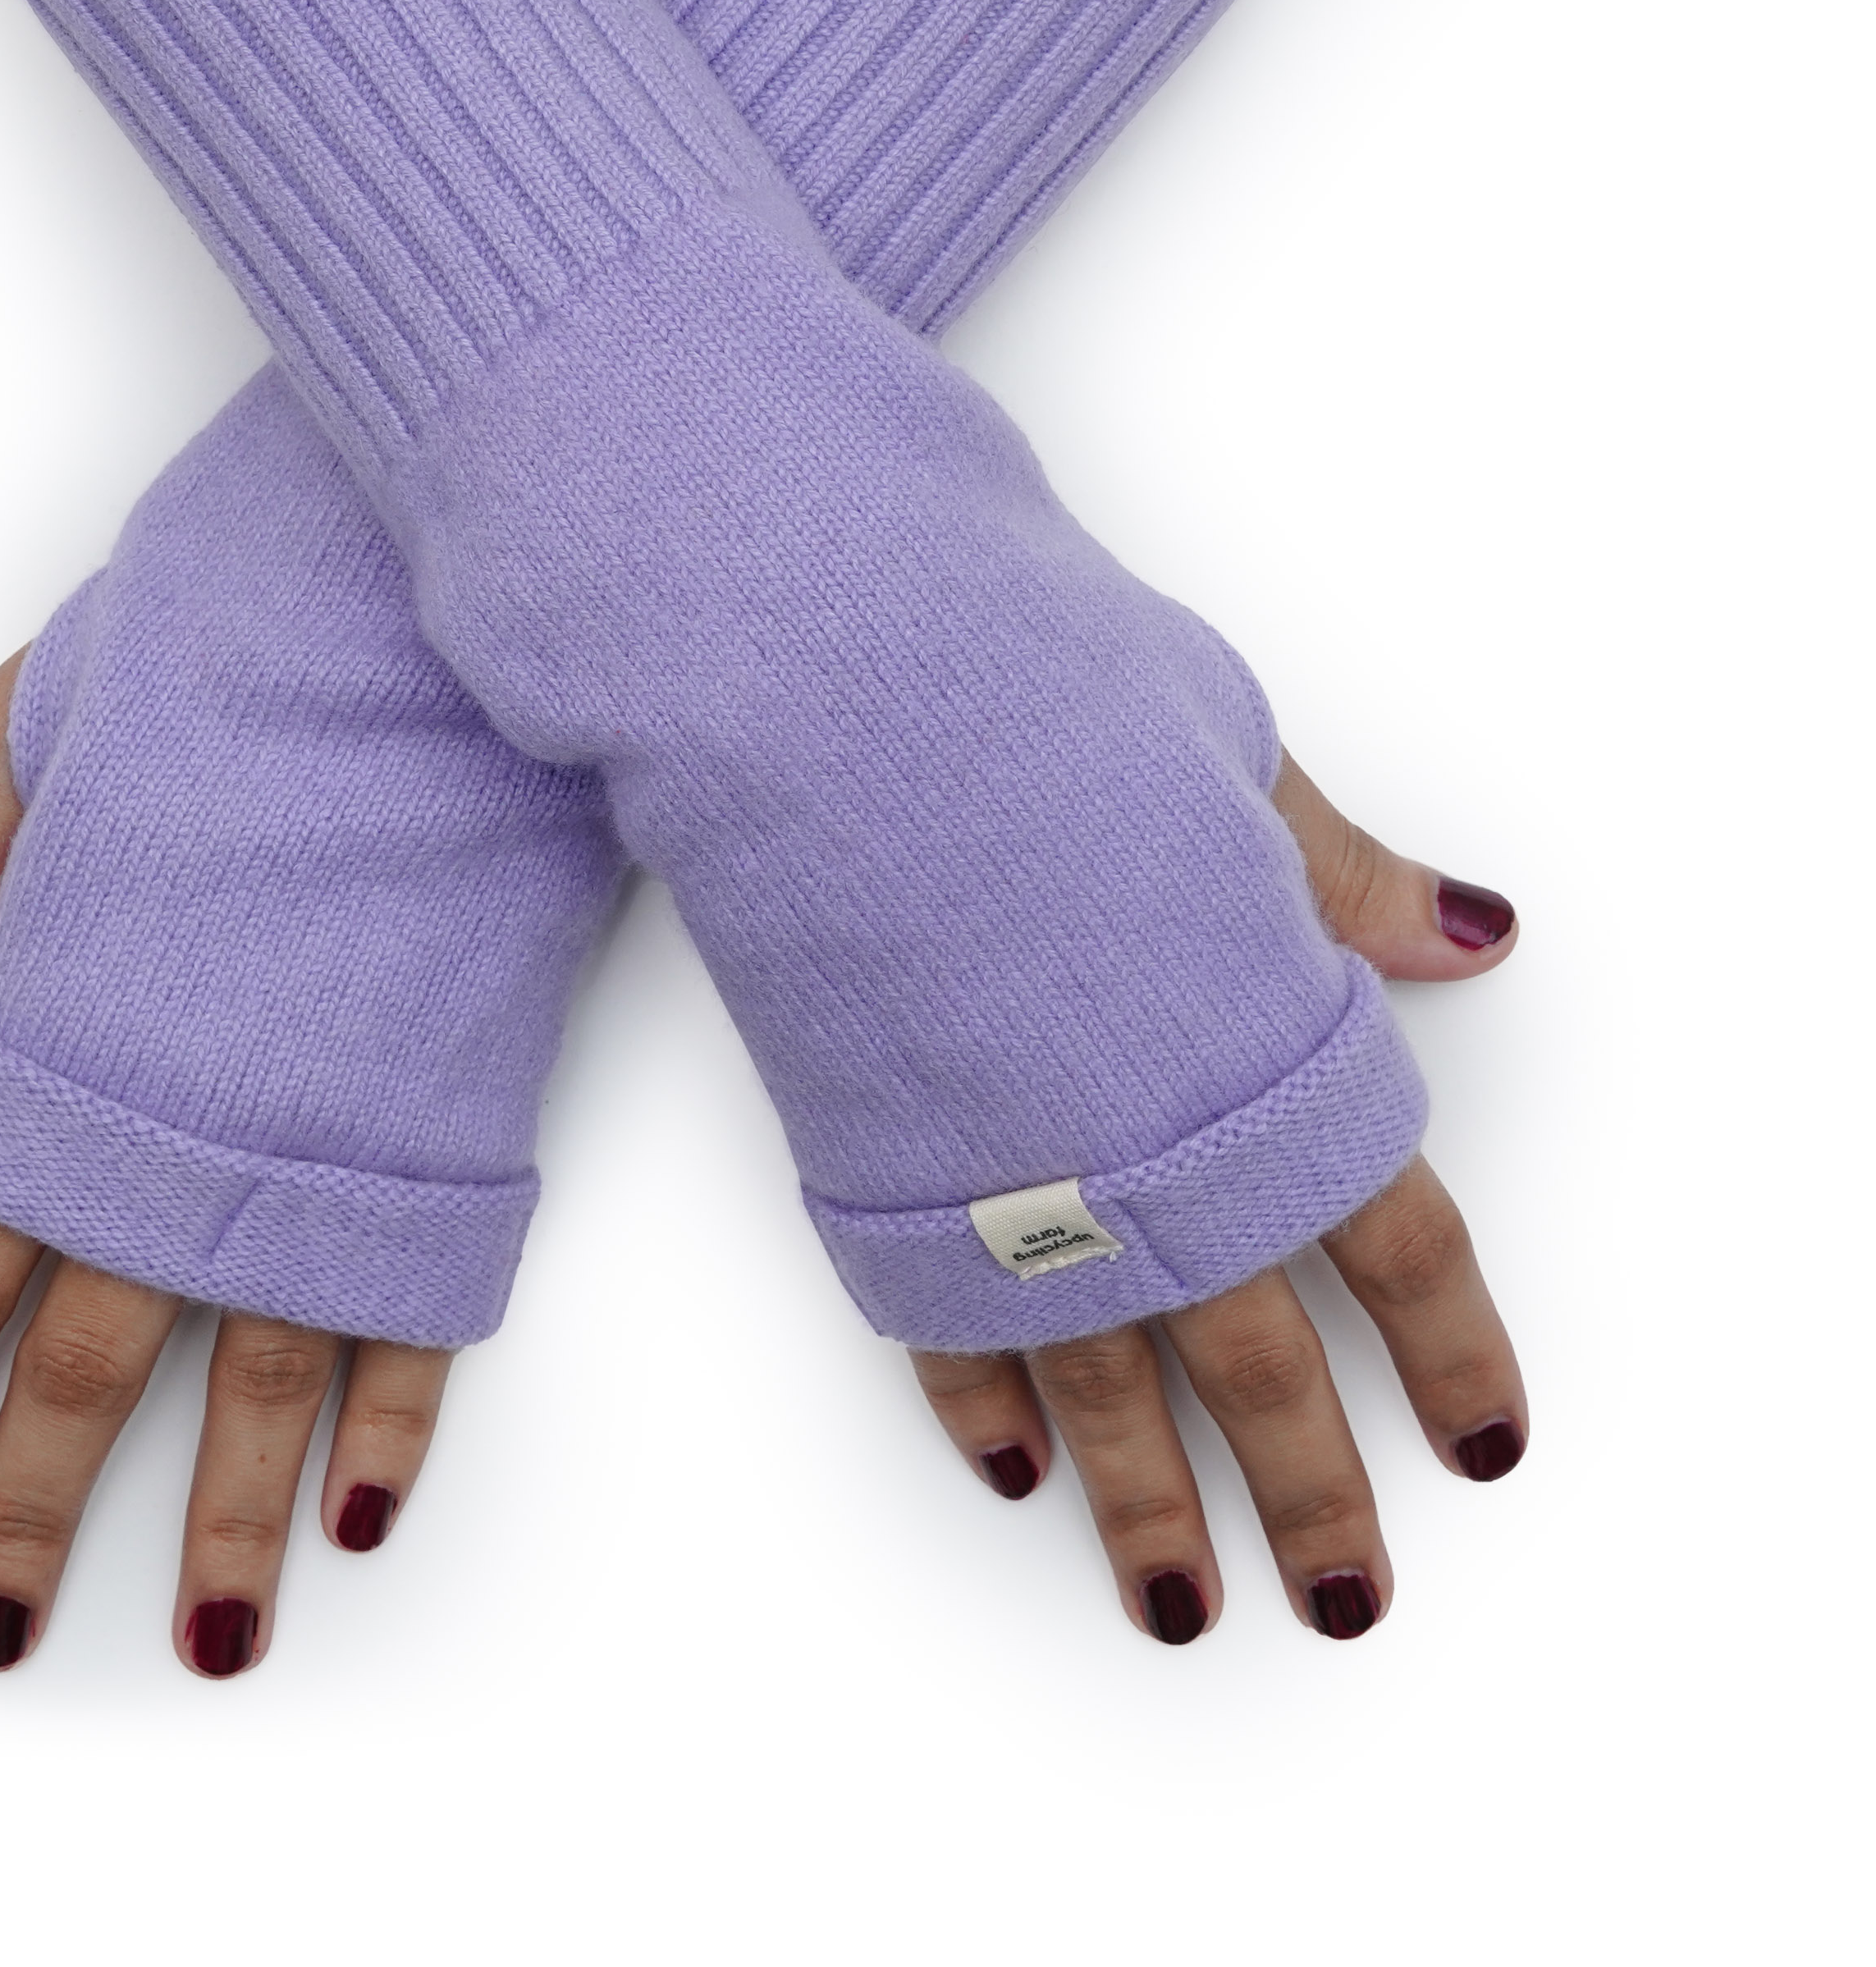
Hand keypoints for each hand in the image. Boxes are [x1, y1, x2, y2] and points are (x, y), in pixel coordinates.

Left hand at [0, 657, 449, 1675]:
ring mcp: (326, 1152)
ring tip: (208, 1641)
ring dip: (224, 1525)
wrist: (448, 642)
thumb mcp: (32, 734)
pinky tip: (366, 1508)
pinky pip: (419, 1320)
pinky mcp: (450, 1144)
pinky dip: (395, 1424)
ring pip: (259, 1384)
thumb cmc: (240, 663)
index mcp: (71, 1049)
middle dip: (36, 1514)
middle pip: (91, 1370)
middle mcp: (187, 1136)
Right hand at [909, 756, 1523, 1643]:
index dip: (1449, 1356)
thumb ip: (1341, 879)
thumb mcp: (1232, 766)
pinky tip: (1009, 1462)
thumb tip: (1468, 933)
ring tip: (1176, 1608)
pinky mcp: (892, 1180)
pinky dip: (979, 1403)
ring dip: (1145, 1509)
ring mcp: (1018, 1185)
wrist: (835, 713)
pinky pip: (946, 1329)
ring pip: (1102, 1390)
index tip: (1479, 1444)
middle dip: (1308, 1495)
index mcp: (1271, 1061)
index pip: (1400, 1252)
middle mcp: (1157, 1159)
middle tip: (1339, 1601)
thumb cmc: (1043, 706)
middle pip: (1260, 1368)